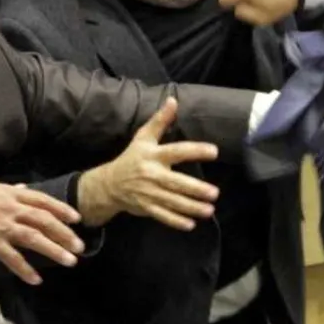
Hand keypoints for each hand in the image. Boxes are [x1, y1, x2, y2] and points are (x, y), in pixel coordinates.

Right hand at [0, 178, 84, 285]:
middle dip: (65, 234)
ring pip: (35, 239)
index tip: (76, 219)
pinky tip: (36, 279)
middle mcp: (11, 209)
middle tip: (80, 246)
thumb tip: (22, 189)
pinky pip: (11, 258)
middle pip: (45, 221)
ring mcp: (1, 226)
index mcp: (10, 194)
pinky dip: (25, 269)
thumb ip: (7, 190)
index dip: (61, 209)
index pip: (42, 200)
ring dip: (54, 250)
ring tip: (70, 261)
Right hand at [78, 98, 220, 231]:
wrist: (108, 184)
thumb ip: (160, 121)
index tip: (214, 151)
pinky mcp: (146, 207)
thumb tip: (173, 100)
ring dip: (191, 207)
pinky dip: (176, 221)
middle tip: (214, 193)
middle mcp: (151, 175)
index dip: (195, 150)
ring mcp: (148, 193)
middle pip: (176, 182)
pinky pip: (162, 216)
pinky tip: (191, 224)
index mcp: (153, 155)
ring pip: (172, 201)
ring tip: (209, 210)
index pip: (177, 151)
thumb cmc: (131, 158)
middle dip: (195, 189)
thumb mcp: (143, 137)